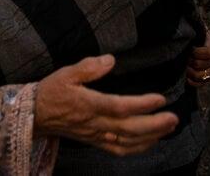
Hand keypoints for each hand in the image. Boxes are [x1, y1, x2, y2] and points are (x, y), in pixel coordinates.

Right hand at [33, 55, 177, 155]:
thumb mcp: (66, 73)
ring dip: (152, 136)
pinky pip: (120, 149)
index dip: (141, 104)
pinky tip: (151, 141)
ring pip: (128, 141)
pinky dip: (138, 148)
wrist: (35, 115)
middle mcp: (95, 123)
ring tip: (169, 127)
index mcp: (88, 104)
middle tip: (174, 117)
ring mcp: (96, 135)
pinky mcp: (96, 141)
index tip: (160, 98)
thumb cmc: (51, 92)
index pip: (120, 107)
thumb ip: (88, 67)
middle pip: (129, 128)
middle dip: (154, 124)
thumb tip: (110, 60)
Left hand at [186, 30, 209, 86]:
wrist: (184, 38)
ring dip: (190, 73)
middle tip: (182, 58)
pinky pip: (200, 84)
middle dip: (191, 63)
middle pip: (205, 65)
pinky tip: (184, 77)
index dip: (199, 53)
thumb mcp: (190, 28)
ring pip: (203, 76)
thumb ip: (190, 31)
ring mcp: (208, 68)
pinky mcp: (202, 76)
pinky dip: (192, 82)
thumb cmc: (187, 30)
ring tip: (181, 67)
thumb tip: (184, 32)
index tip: (189, 49)